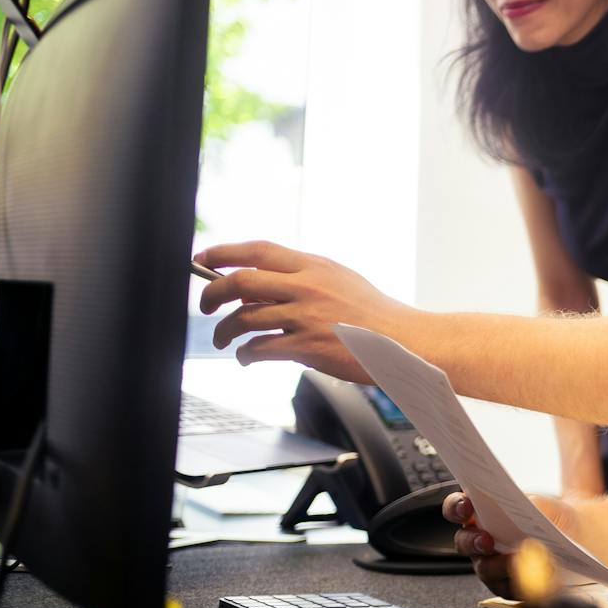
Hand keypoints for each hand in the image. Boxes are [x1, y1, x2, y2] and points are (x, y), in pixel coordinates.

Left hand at [196, 240, 412, 380]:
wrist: (405, 342)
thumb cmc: (376, 316)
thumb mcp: (341, 281)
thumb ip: (304, 279)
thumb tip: (261, 285)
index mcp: (314, 266)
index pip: (257, 250)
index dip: (222, 252)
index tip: (203, 259)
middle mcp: (307, 286)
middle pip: (240, 281)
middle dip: (212, 293)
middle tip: (207, 305)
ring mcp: (306, 316)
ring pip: (244, 318)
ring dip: (224, 331)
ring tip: (223, 338)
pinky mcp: (307, 346)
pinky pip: (260, 348)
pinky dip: (245, 354)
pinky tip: (247, 357)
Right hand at [441, 492, 580, 596]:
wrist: (576, 535)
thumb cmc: (552, 516)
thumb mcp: (543, 504)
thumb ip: (528, 502)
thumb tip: (525, 508)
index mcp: (481, 514)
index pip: (457, 509)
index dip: (456, 507)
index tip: (467, 505)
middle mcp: (480, 541)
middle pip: (464, 543)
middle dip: (473, 541)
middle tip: (487, 540)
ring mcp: (491, 565)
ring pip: (484, 569)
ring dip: (499, 565)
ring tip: (518, 559)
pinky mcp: (507, 586)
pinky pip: (507, 588)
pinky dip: (519, 581)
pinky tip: (535, 573)